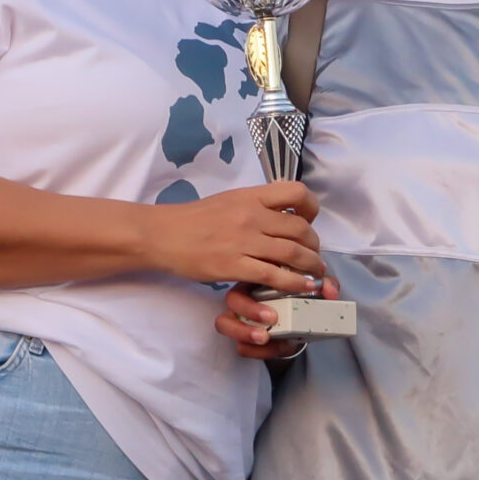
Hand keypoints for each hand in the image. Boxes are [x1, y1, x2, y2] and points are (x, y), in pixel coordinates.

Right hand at [152, 180, 327, 290]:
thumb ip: (256, 205)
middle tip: (314, 256)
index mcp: (251, 196)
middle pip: (300, 228)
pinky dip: (293, 283)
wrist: (163, 234)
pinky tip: (301, 287)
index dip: (311, 208)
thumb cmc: (195, 219)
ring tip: (315, 274)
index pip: (296, 192)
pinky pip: (273, 275)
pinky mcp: (234, 265)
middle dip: (314, 245)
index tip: (310, 221)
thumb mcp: (230, 201)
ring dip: (311, 266)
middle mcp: (251, 215)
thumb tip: (283, 213)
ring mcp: (243, 241)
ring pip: (292, 253)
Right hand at [216, 276, 342, 359]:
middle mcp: (244, 299)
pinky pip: (240, 347)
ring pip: (224, 323)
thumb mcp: (312, 290)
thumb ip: (325, 285)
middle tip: (272, 318)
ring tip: (264, 338)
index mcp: (257, 280)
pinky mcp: (243, 341)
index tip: (285, 287)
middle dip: (250, 308)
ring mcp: (240, 321)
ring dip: (244, 332)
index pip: (251, 273)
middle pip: (232, 299)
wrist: (297, 329)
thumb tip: (330, 291)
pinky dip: (258, 351)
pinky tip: (277, 348)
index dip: (264, 277)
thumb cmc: (298, 302)